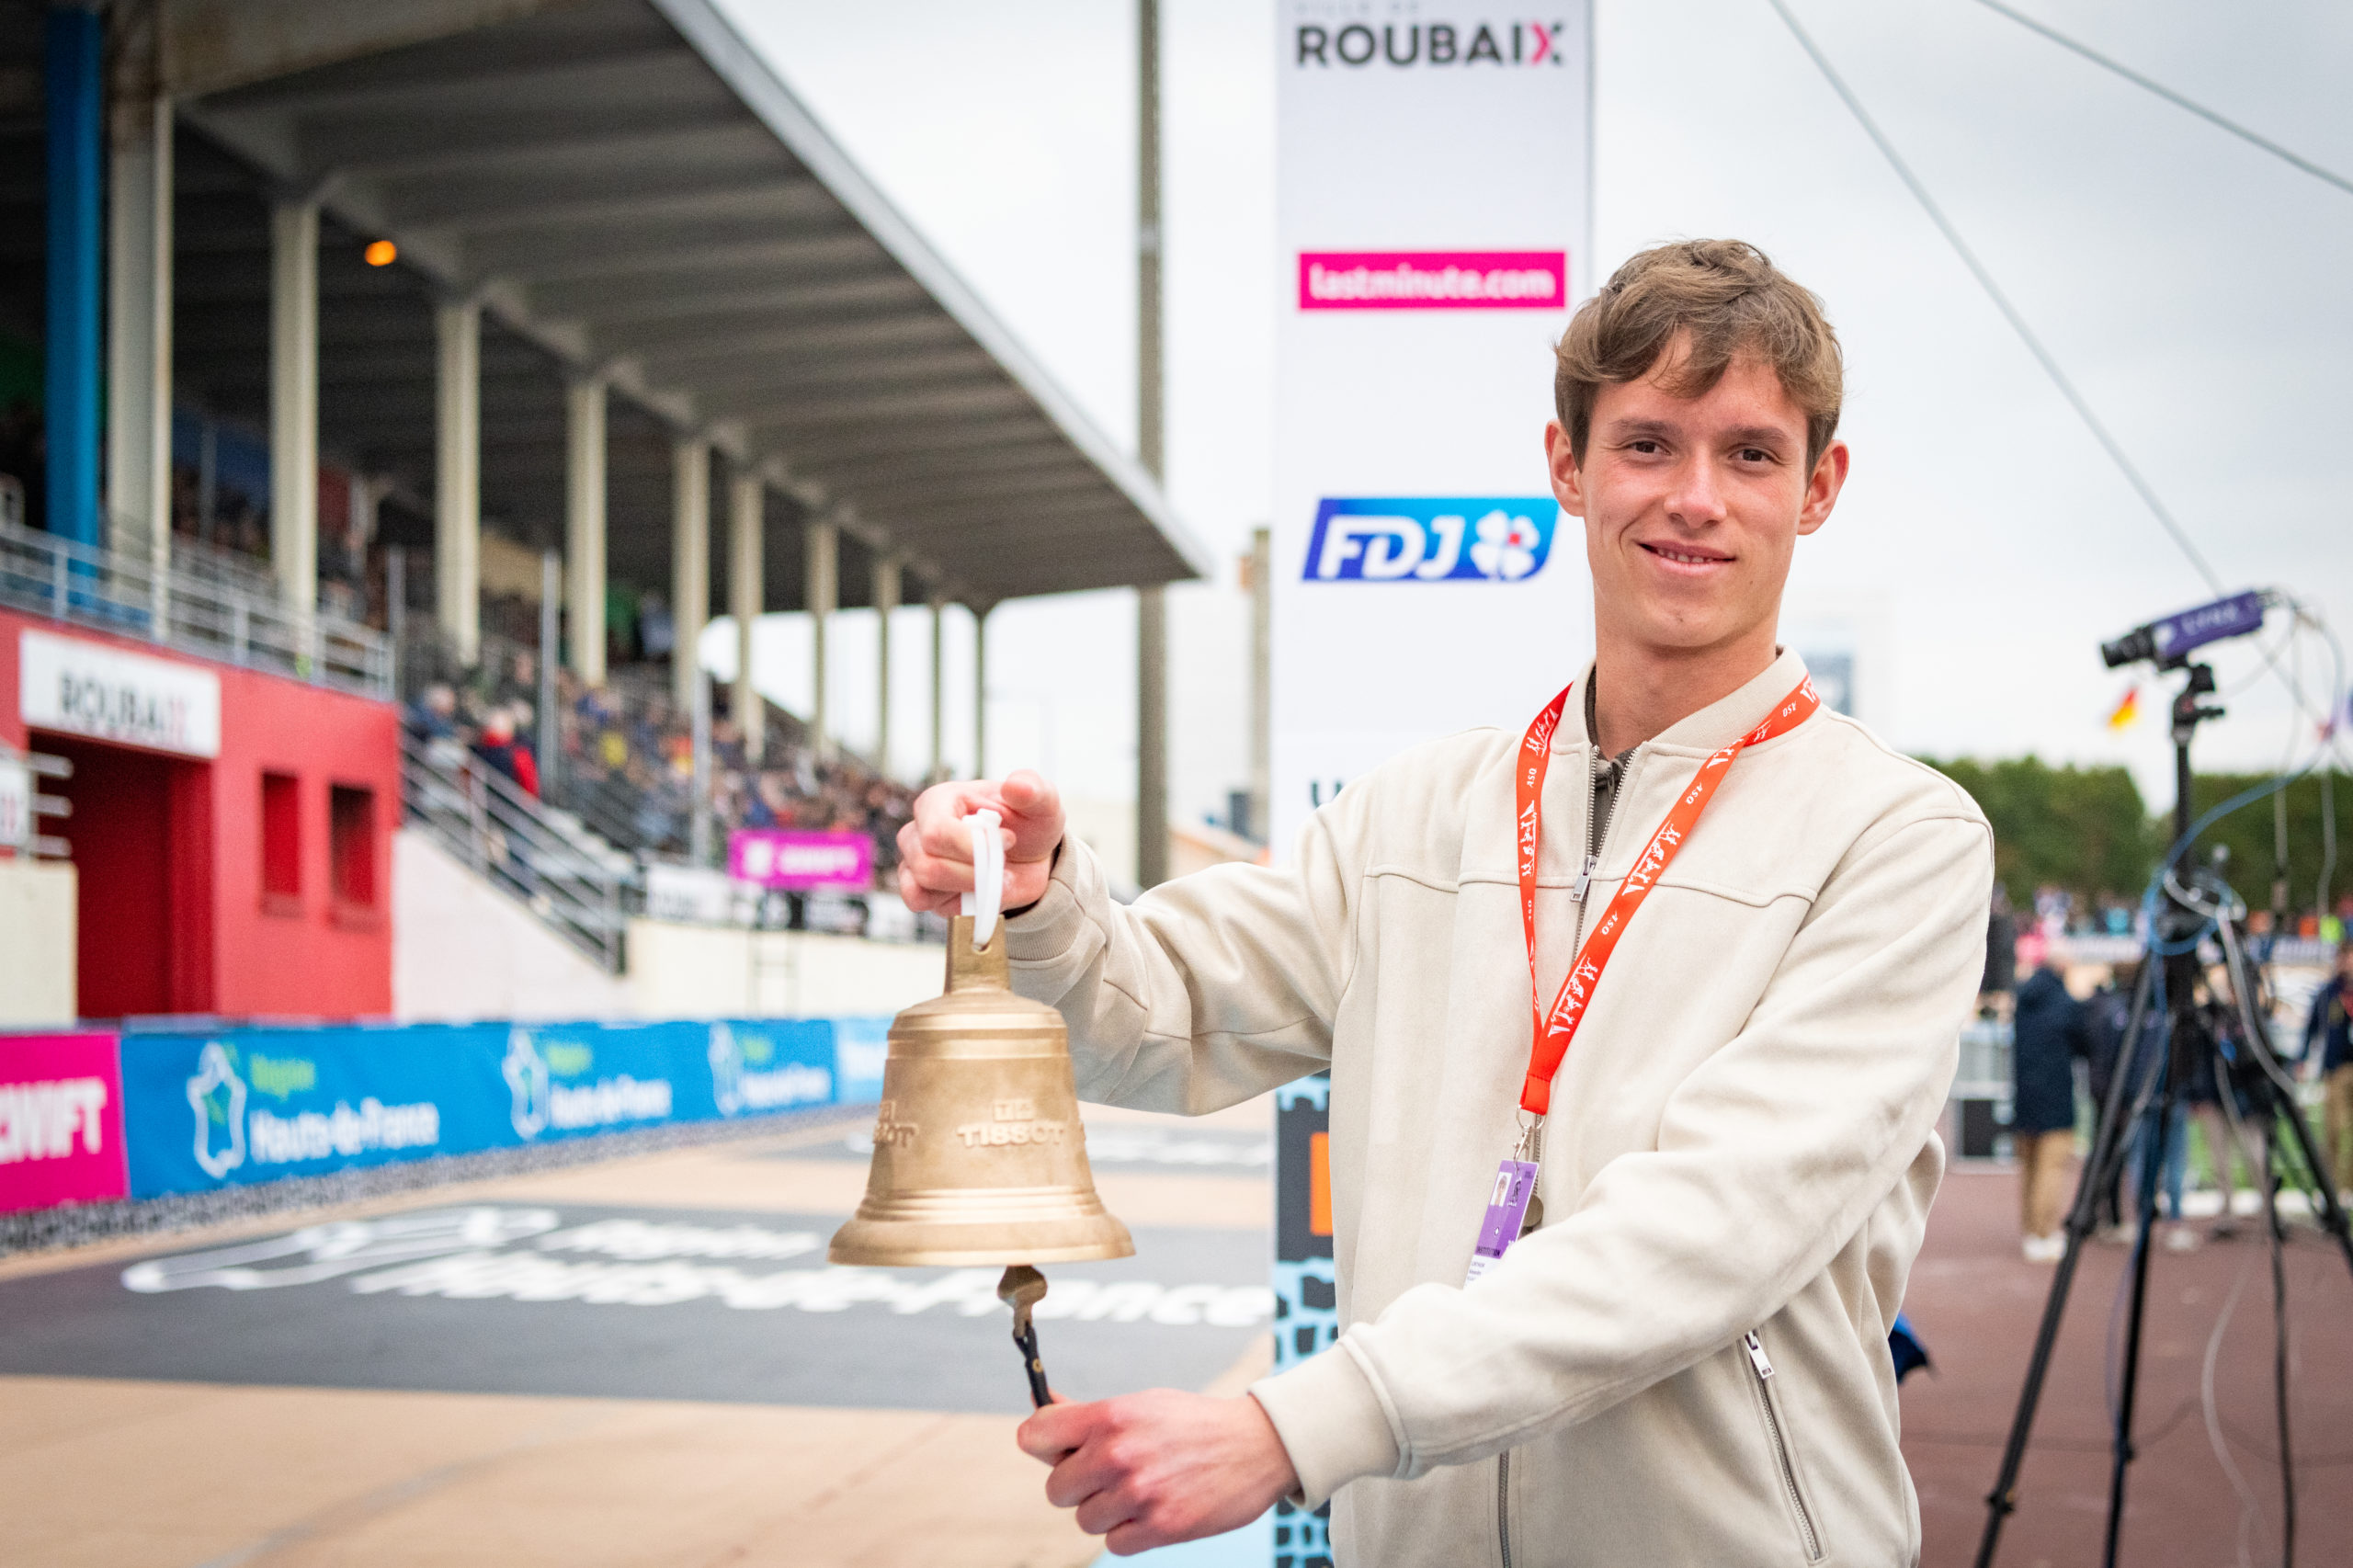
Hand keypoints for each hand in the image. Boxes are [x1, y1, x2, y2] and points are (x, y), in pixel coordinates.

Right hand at [895, 769, 1064, 914]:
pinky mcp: (919, 889)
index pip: (937, 832)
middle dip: (974, 873)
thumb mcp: (1042, 804)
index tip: (1009, 841)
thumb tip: (1016, 786)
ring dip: (967, 889)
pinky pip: (919, 902)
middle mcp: (919, 830)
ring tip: (993, 877)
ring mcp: (915, 861)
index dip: (974, 846)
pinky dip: (951, 904)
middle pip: (928, 864)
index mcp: (939, 801)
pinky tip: (973, 892)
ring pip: (922, 887)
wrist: (1029, 860)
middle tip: (1003, 864)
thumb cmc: (1028, 824)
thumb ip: (1032, 791)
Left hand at [1016, 1389, 1297, 1554]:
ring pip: (1085, 1520)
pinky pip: (1114, 1543)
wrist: (1257, 1444)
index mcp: (1110, 1416)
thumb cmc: (1192, 1422)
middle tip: (1109, 1474)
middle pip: (1056, 1489)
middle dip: (1078, 1485)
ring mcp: (1139, 1493)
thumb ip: (1087, 1414)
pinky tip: (1153, 1509)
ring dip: (1106, 1511)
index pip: (1034, 1436)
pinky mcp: (1161, 1527)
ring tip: (1138, 1490)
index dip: (1042, 1446)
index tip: (1056, 1450)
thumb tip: (1040, 1406)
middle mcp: (1118, 1454)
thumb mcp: (1140, 1404)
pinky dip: (1129, 1532)